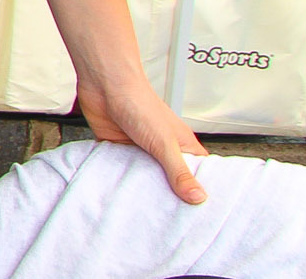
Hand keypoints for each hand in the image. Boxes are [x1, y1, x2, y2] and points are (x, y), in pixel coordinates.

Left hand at [78, 75, 208, 203]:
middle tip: (170, 221)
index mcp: (182, 146)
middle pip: (170, 181)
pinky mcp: (118, 149)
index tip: (201, 214)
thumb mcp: (164, 142)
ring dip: (142, 190)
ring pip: (144, 178)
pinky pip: (121, 171)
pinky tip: (121, 194)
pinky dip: (121, 180)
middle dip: (168, 197)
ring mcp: (140, 150)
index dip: (200, 192)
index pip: (197, 175)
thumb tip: (197, 197)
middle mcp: (162, 149)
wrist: (104, 84)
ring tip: (145, 212)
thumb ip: (179, 170)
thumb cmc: (139, 102)